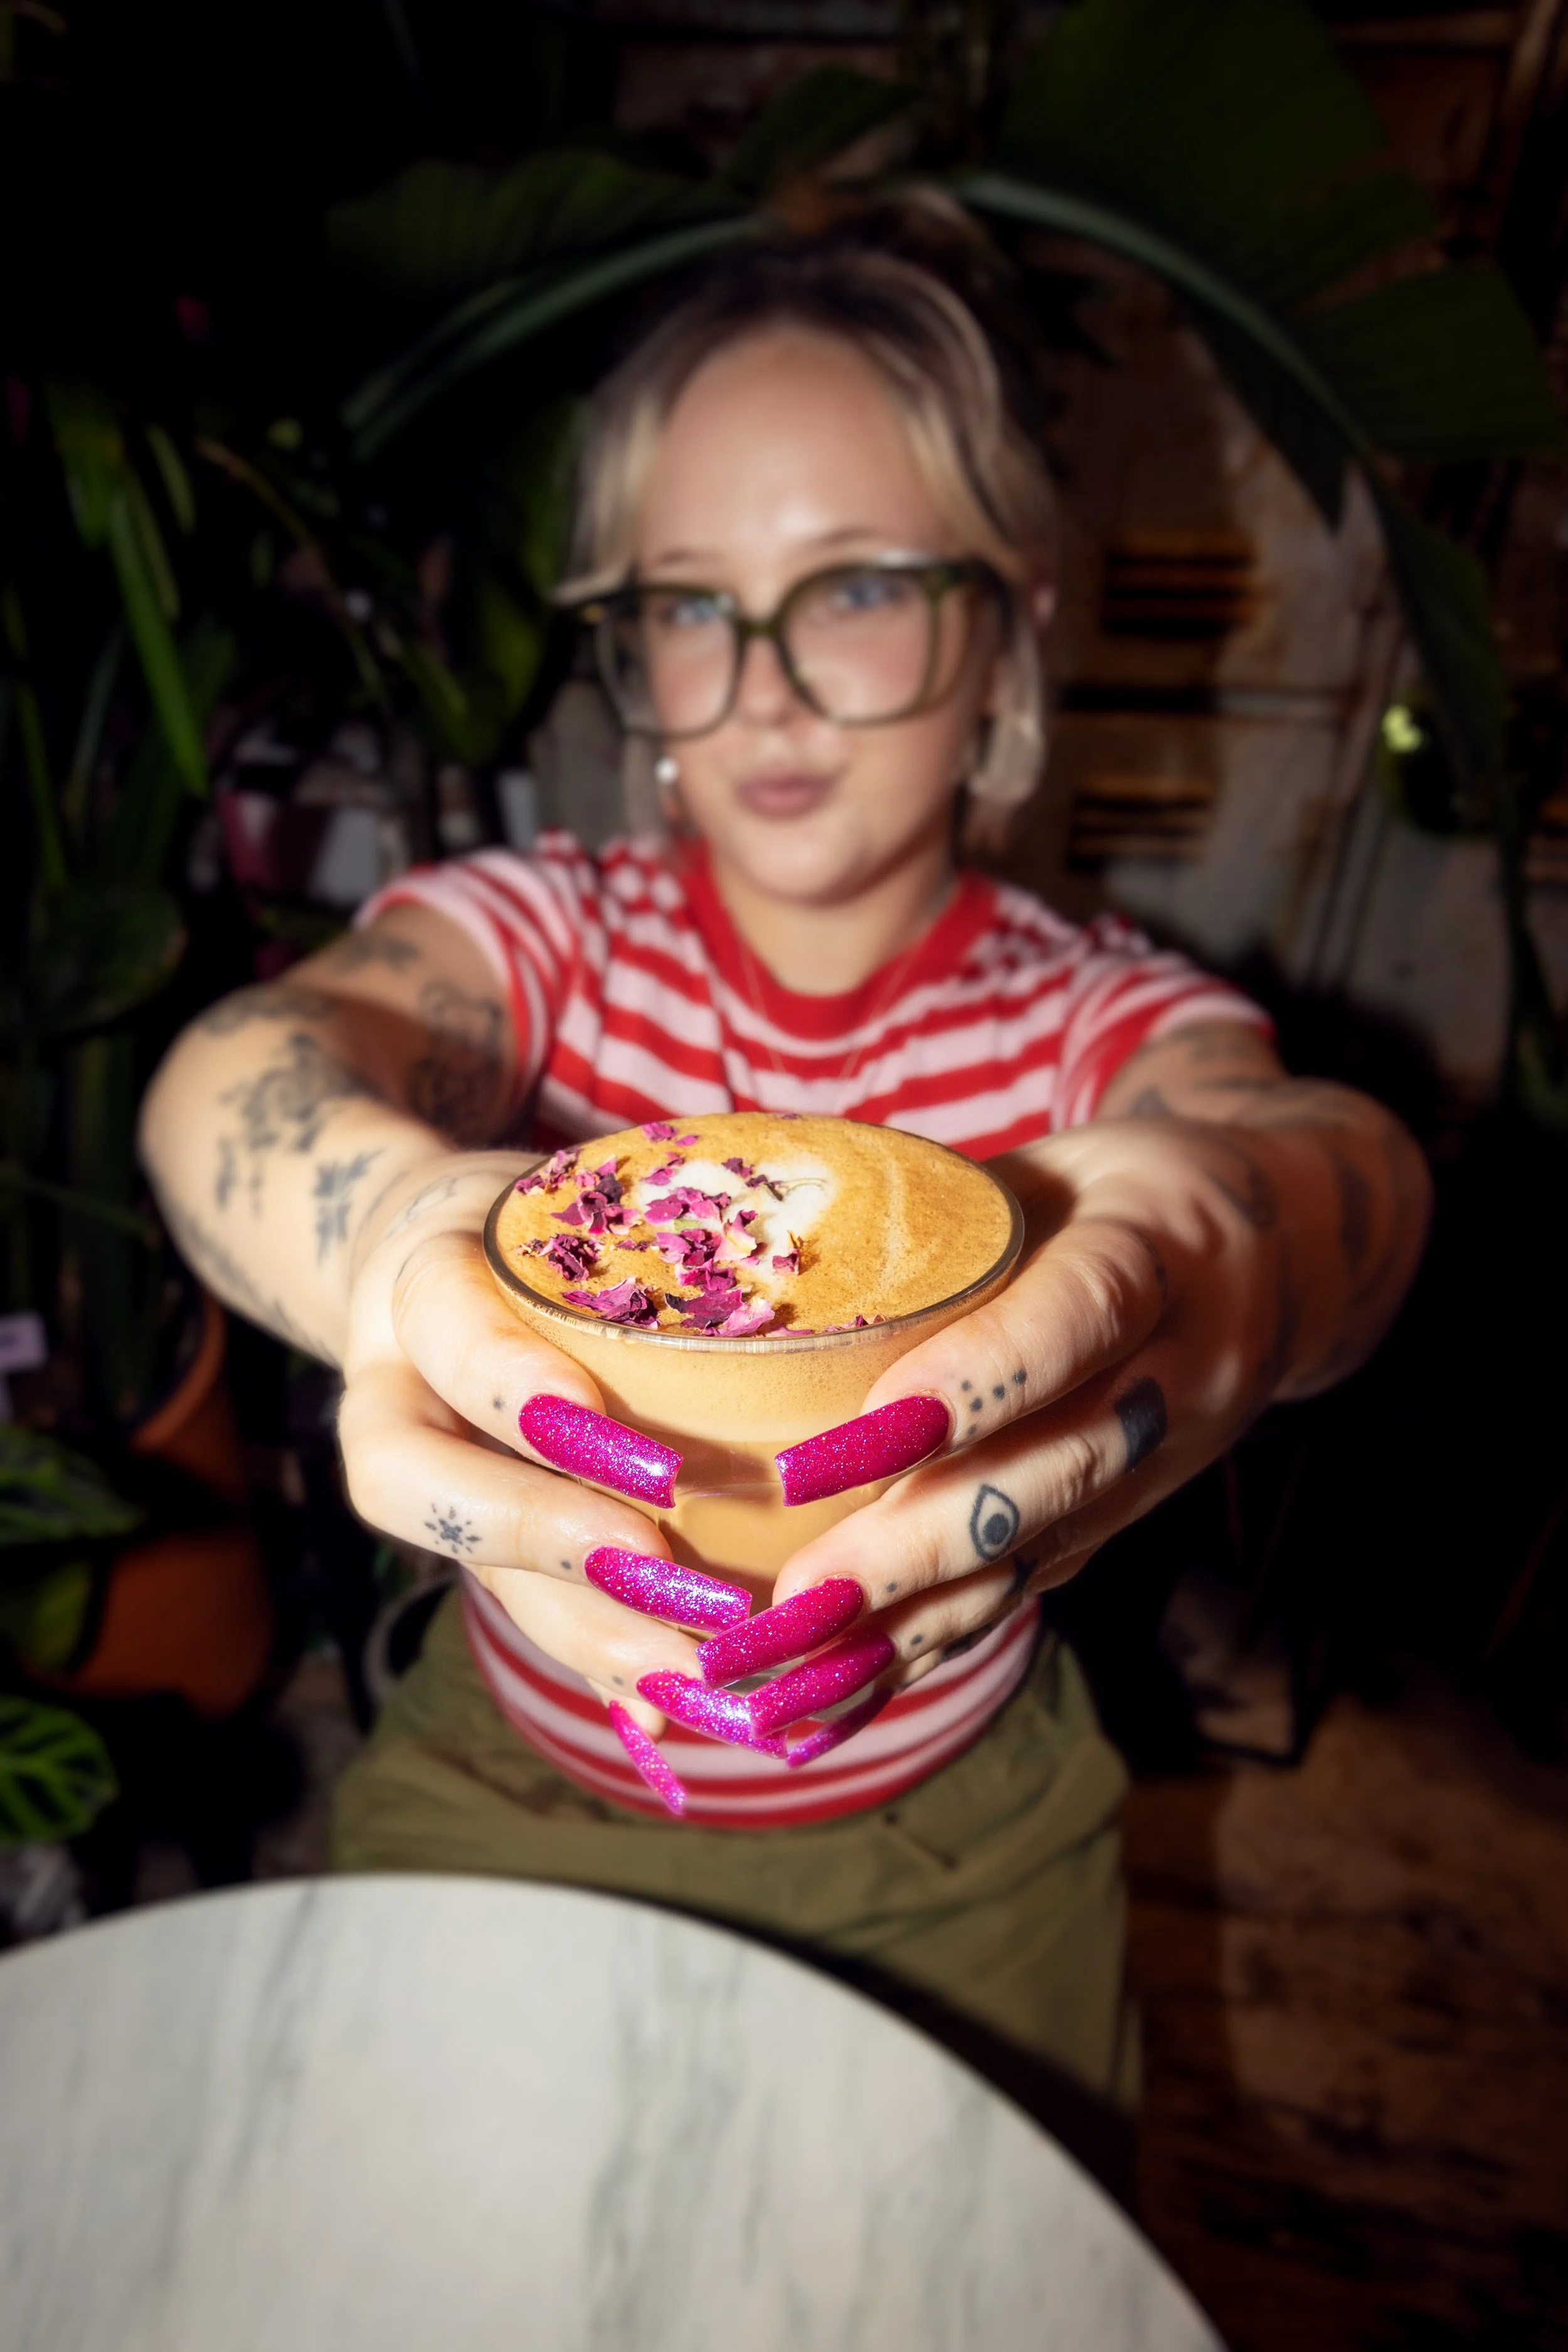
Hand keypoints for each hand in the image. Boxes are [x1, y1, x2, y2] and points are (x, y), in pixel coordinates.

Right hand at [336, 1150, 762, 1769]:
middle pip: (420, 1488)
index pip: (446, 1330)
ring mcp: (435, 1486)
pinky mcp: (481, 1548)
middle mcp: (399, 1397)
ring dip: (590, 1629)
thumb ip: (667, 1205)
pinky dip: (607, 1665)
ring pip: (475, 1574)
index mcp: (417, 1288)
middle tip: (667, 1569)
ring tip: (698, 1673)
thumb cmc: (555, 1212)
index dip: (516, 1388)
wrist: (456, 1256)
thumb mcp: (585, 1181)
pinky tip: (679, 1710)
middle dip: (542, 1536)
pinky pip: (531, 1612)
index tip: (628, 1438)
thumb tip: (835, 1233)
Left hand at [693, 1116, 1293, 1734]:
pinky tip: (841, 1694)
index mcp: (1159, 1254)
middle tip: (793, 1601)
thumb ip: (931, 1209)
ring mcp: (1160, 1466)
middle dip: (915, 1550)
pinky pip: (1031, 1588)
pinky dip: (934, 1644)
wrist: (1289, 1255)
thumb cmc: (1125, 1190)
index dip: (964, 1389)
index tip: (833, 1444)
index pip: (1071, 1323)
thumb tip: (758, 1241)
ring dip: (913, 1629)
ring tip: (791, 1683)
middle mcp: (1178, 1376)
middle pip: (1052, 1475)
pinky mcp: (1124, 1522)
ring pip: (1040, 1555)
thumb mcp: (1050, 1161)